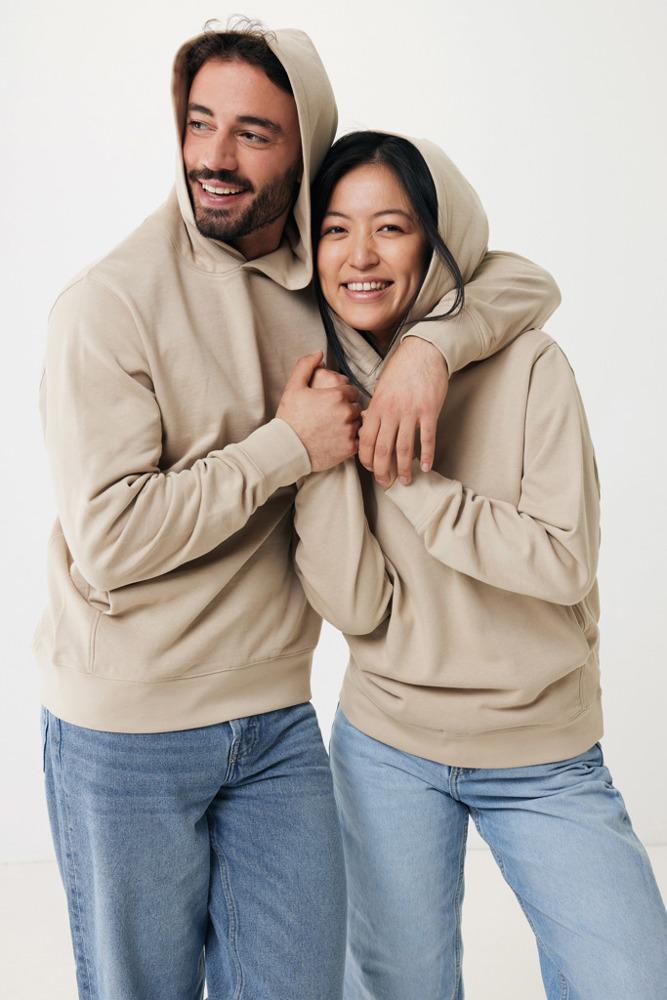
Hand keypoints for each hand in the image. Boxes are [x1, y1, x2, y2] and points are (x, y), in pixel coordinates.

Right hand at [276, 352, 361, 470]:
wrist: (286, 449)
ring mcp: (350, 431)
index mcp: (337, 395)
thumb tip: (319, 352)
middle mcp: (347, 412)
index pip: (351, 391)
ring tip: (332, 429)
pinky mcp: (350, 448)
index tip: (330, 403)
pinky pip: (358, 440)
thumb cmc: (289, 417)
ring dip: (349, 424)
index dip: (341, 396)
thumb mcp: (294, 387)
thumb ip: (306, 365)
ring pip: (358, 423)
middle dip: (347, 409)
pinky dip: (350, 440)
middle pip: (356, 406)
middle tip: (330, 417)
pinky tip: (335, 440)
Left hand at [359, 337, 448, 485]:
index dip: (366, 459)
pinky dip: (427, 455)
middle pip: (382, 449)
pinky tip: (427, 467)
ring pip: (404, 448)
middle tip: (385, 483)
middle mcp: (390, 412)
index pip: (365, 440)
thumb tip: (369, 428)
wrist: (423, 352)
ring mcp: (410, 412)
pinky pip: (427, 438)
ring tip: (405, 480)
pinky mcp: (429, 411)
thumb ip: (375, 410)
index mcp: (376, 407)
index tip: (371, 469)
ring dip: (404, 468)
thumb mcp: (380, 389)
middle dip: (382, 470)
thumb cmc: (400, 370)